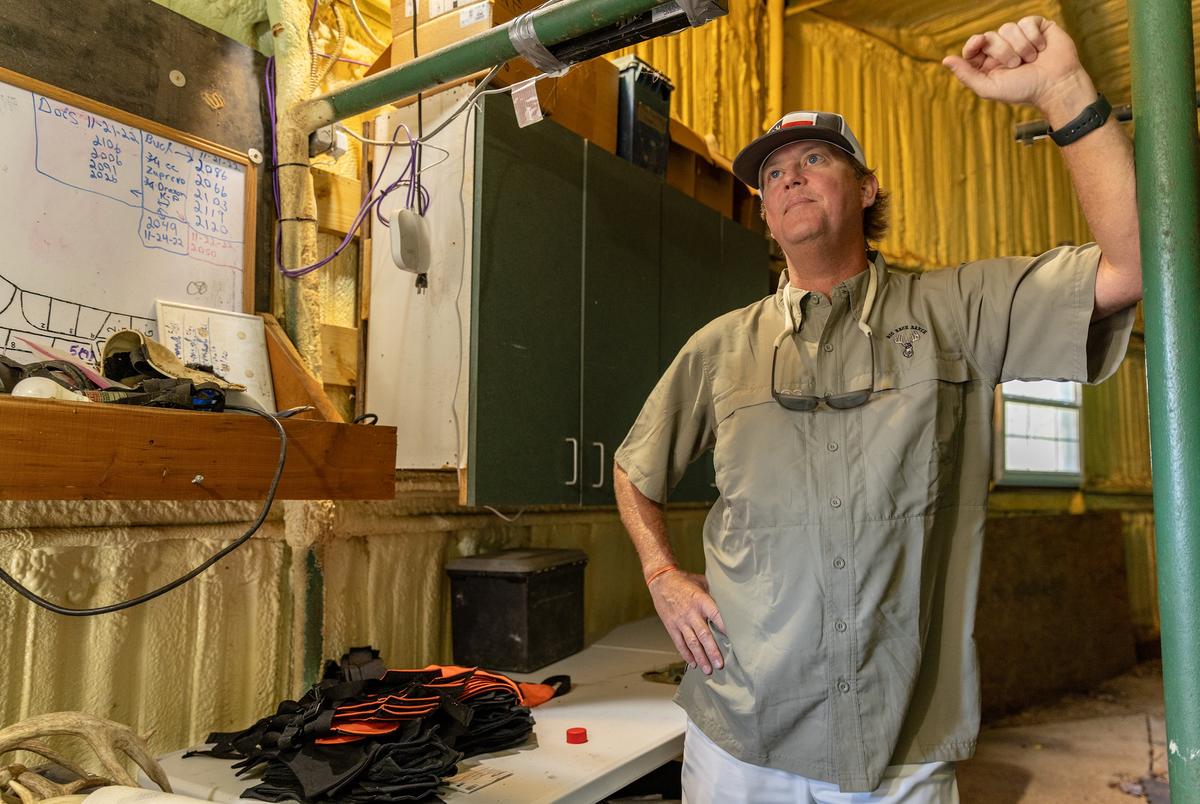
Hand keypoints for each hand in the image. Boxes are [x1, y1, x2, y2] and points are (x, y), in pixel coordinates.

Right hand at [649, 569, 726, 674]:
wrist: (661, 580)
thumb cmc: (684, 581)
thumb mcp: (702, 583)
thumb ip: (714, 595)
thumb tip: (730, 604)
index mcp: (701, 600)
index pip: (716, 616)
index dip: (725, 628)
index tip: (735, 640)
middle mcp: (691, 613)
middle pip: (704, 635)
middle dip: (712, 651)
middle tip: (720, 664)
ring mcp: (680, 621)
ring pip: (691, 642)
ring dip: (700, 657)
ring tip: (707, 669)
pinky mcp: (671, 626)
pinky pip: (679, 642)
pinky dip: (686, 654)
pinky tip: (692, 663)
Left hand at [943, 17, 1091, 111]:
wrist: (1056, 85)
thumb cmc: (1024, 90)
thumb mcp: (990, 88)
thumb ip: (967, 75)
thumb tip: (946, 60)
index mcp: (989, 62)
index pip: (974, 46)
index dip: (973, 43)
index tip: (978, 44)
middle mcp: (1003, 48)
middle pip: (990, 36)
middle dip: (1003, 51)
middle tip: (1017, 65)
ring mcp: (1020, 37)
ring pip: (1008, 27)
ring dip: (1020, 46)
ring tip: (1031, 59)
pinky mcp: (1038, 28)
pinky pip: (1027, 21)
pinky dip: (1033, 36)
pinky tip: (1042, 48)